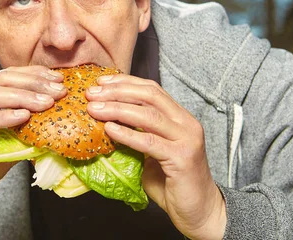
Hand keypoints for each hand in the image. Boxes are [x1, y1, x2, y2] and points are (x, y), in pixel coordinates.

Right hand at [0, 65, 66, 217]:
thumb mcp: (9, 147)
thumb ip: (24, 133)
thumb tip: (53, 125)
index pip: (8, 76)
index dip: (33, 74)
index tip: (58, 79)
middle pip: (2, 79)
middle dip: (33, 82)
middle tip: (58, 90)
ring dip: (23, 96)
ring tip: (46, 102)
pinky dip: (4, 116)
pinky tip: (24, 116)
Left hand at [86, 74, 225, 239]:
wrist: (200, 211)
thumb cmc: (173, 183)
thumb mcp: (153, 152)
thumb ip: (138, 134)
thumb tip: (106, 122)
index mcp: (180, 117)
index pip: (152, 89)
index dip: (125, 82)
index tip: (101, 82)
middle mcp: (186, 123)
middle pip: (149, 96)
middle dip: (117, 91)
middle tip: (92, 93)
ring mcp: (187, 139)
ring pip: (148, 115)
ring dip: (117, 109)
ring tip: (95, 109)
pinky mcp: (182, 158)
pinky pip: (149, 142)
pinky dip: (127, 134)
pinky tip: (110, 129)